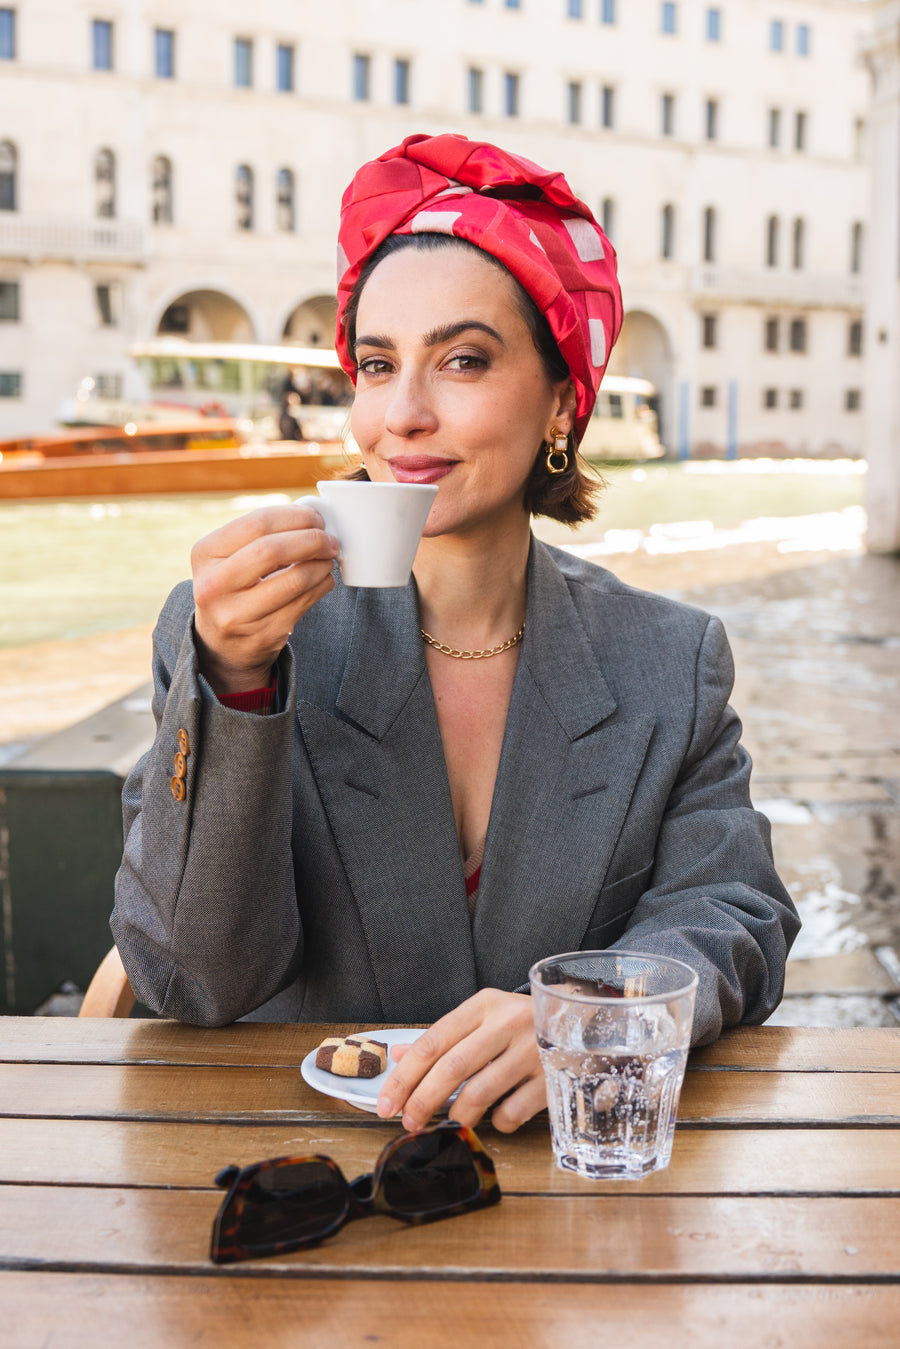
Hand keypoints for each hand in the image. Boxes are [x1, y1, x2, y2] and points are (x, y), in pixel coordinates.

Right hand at [191, 503, 338, 693]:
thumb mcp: (228, 557)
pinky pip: (305, 602)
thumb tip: (311, 516)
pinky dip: (322, 584)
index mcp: (204, 554)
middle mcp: (214, 585)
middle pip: (273, 550)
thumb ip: (261, 535)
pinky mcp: (264, 635)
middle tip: (329, 539)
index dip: (294, 516)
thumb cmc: (233, 587)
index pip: (257, 524)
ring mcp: (238, 614)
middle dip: (312, 539)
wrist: (222, 644)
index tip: (315, 517)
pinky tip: (322, 578)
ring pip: (296, 579)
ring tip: (327, 558)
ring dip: (322, 564)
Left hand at [376, 989, 545, 1133]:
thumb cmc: (524, 1022)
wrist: (586, 1019)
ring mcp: (532, 1050)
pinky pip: (512, 1112)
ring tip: (452, 1123)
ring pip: (480, 1092)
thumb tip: (400, 1056)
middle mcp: (507, 1023)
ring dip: (458, 1115)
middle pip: (452, 1067)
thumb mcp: (484, 1017)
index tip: (387, 1102)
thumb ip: (444, 1038)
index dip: (405, 1076)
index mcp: (484, 1005)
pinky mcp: (552, 1078)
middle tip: (408, 1122)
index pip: (432, 1041)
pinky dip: (498, 1122)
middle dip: (423, 1100)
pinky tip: (497, 1117)